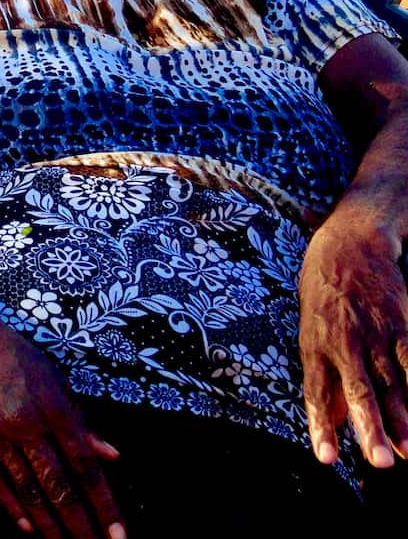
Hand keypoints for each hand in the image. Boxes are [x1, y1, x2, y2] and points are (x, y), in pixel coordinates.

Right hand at [0, 315, 123, 538]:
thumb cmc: (16, 355)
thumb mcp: (57, 379)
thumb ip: (83, 421)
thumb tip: (111, 456)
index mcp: (55, 407)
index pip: (86, 467)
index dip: (104, 504)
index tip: (118, 534)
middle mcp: (27, 423)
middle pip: (59, 486)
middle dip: (81, 524)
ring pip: (28, 490)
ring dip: (50, 525)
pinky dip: (12, 507)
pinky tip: (29, 529)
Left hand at [300, 220, 407, 468]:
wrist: (349, 246)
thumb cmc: (323, 297)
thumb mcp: (310, 332)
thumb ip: (324, 380)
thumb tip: (330, 422)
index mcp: (314, 345)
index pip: (316, 392)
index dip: (321, 425)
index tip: (326, 458)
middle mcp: (344, 341)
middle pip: (360, 391)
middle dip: (370, 427)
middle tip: (380, 462)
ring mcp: (376, 332)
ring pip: (394, 383)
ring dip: (404, 420)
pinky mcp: (402, 323)